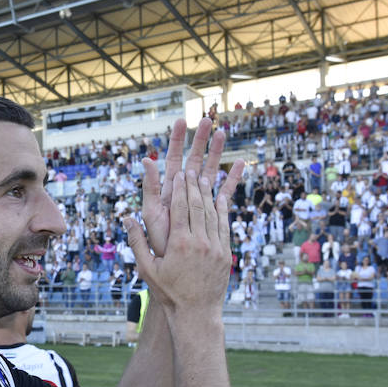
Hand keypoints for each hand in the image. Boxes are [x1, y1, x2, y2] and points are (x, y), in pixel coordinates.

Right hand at [125, 169, 230, 311]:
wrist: (196, 312)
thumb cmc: (168, 292)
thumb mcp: (147, 268)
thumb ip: (137, 242)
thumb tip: (127, 218)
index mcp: (179, 244)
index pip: (181, 208)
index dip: (181, 189)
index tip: (179, 174)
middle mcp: (199, 242)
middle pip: (197, 206)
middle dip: (194, 186)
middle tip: (191, 170)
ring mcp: (215, 248)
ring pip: (212, 214)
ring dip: (208, 194)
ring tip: (204, 179)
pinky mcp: (226, 254)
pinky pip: (224, 226)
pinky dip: (222, 210)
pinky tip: (219, 199)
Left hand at [136, 118, 243, 257]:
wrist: (176, 266)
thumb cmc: (160, 241)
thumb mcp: (152, 212)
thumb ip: (151, 187)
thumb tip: (147, 159)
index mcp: (168, 190)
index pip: (172, 159)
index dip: (176, 140)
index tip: (181, 121)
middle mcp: (183, 192)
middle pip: (194, 160)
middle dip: (200, 140)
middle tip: (208, 120)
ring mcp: (198, 201)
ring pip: (209, 171)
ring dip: (217, 153)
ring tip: (223, 133)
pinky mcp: (212, 212)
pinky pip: (223, 191)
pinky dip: (231, 178)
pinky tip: (240, 163)